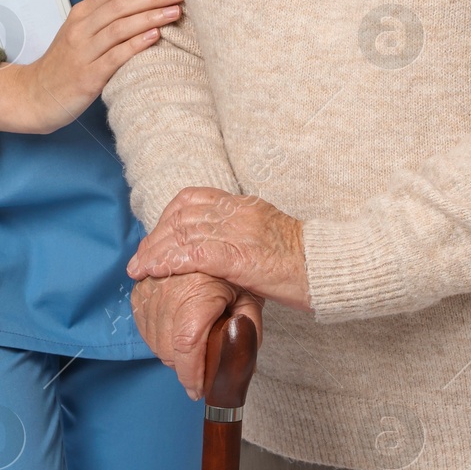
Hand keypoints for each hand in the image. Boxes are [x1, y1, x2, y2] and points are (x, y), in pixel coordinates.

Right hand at [0, 0, 182, 133]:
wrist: (36, 95)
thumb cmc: (63, 59)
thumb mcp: (78, 22)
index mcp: (81, 13)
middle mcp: (81, 29)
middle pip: (119, 5)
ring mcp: (83, 52)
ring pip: (119, 28)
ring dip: (149, 18)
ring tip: (173, 12)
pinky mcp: (88, 77)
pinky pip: (115, 57)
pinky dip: (135, 45)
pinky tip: (154, 37)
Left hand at [128, 188, 310, 311]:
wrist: (330, 267)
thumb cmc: (305, 260)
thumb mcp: (269, 236)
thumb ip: (243, 233)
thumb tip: (220, 247)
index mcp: (244, 204)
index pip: (193, 198)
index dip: (168, 216)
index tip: (157, 237)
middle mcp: (237, 212)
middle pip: (182, 216)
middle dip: (156, 237)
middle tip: (140, 257)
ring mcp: (238, 232)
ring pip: (183, 233)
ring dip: (156, 251)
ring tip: (140, 268)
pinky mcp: (240, 257)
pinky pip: (194, 254)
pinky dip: (170, 261)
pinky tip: (155, 271)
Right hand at [131, 271, 263, 399]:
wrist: (209, 241)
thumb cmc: (233, 271)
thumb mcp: (250, 299)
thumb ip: (248, 331)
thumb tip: (241, 366)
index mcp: (197, 292)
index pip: (186, 345)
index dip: (192, 374)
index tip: (199, 390)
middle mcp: (167, 289)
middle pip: (168, 349)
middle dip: (185, 367)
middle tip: (202, 367)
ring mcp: (149, 289)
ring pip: (154, 342)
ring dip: (171, 353)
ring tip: (192, 346)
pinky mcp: (139, 290)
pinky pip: (144, 328)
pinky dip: (158, 338)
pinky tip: (176, 332)